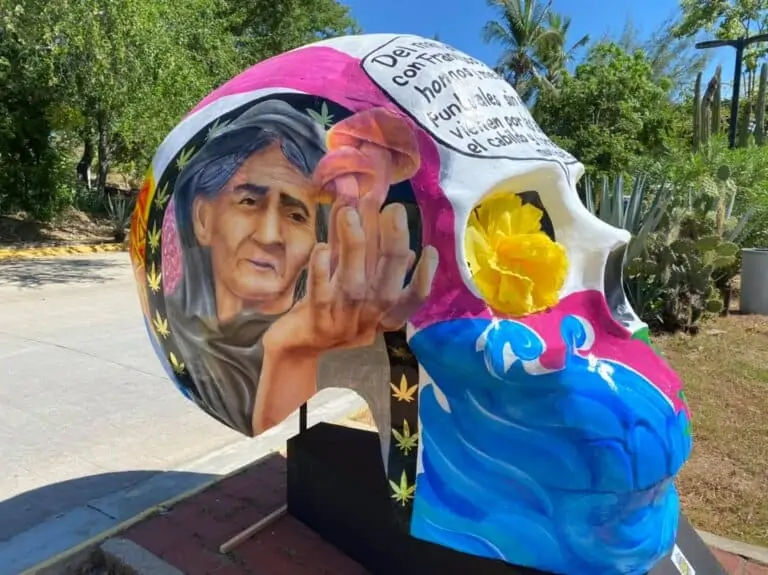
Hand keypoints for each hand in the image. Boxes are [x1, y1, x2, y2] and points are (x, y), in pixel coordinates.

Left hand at [264, 204, 437, 355]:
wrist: (297, 345)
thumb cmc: (329, 306)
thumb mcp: (352, 277)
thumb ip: (368, 249)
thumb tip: (388, 216)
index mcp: (384, 313)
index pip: (412, 299)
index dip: (424, 277)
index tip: (431, 248)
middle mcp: (368, 320)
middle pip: (387, 287)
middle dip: (393, 247)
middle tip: (394, 209)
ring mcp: (343, 324)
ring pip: (353, 286)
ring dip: (355, 247)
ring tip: (350, 213)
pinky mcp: (316, 324)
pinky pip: (320, 297)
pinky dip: (321, 272)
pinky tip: (321, 248)